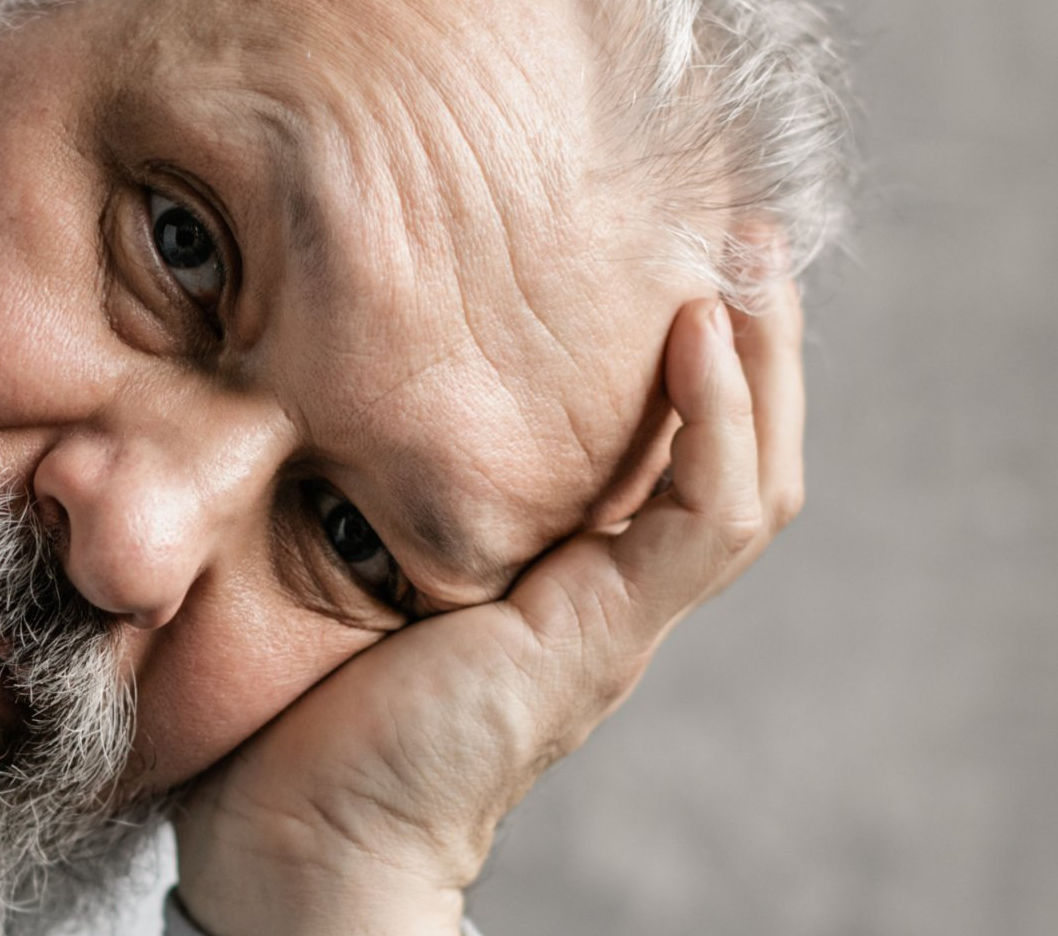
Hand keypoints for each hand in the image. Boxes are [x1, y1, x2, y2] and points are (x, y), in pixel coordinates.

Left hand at [173, 286, 805, 935]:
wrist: (298, 838)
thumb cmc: (299, 697)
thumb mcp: (343, 545)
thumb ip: (370, 470)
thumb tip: (319, 345)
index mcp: (561, 566)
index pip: (667, 443)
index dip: (687, 347)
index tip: (662, 233)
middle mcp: (609, 588)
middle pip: (734, 451)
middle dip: (749, 332)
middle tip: (733, 218)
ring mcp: (615, 614)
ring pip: (745, 478)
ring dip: (760, 358)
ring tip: (743, 249)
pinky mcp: (601, 637)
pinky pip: (703, 518)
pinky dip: (714, 421)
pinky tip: (695, 330)